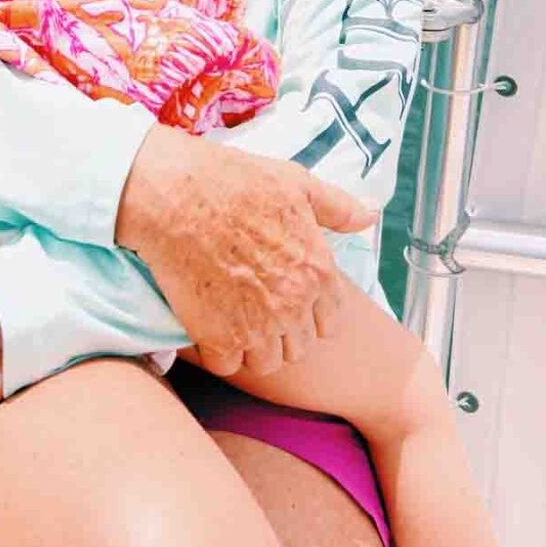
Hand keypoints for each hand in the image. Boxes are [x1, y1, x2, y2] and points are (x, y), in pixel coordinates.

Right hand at [116, 124, 377, 378]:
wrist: (175, 194)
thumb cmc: (234, 181)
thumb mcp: (295, 182)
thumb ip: (337, 207)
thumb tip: (370, 217)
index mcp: (317, 270)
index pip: (330, 320)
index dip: (308, 310)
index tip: (285, 296)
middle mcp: (293, 304)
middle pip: (298, 347)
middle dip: (281, 331)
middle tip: (254, 305)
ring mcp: (256, 325)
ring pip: (267, 363)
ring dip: (252, 347)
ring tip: (232, 318)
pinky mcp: (218, 337)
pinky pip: (228, 365)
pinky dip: (217, 350)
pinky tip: (207, 324)